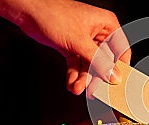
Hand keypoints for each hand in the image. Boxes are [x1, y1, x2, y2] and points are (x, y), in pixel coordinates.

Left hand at [0, 0, 130, 96]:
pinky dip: (74, 75)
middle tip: (93, 90)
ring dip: (83, 78)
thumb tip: (113, 75)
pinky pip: (77, 65)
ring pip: (89, 65)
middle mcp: (98, 33)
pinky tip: (72, 83)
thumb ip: (98, 61)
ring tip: (77, 87)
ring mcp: (85, 41)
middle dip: (96, 76)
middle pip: (104, 61)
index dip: (119, 68)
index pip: (121, 50)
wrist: (27, 12)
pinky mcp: (73, 47)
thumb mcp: (79, 41)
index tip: (116, 83)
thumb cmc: (52, 14)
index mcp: (107, 25)